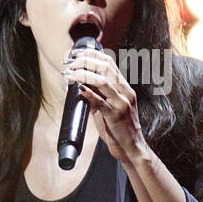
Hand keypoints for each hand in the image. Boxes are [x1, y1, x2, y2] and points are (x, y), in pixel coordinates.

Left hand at [63, 47, 145, 164]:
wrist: (132, 147)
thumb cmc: (119, 128)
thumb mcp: (109, 107)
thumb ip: (98, 96)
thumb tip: (80, 87)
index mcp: (124, 88)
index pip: (109, 63)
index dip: (92, 55)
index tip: (76, 54)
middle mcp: (125, 92)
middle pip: (106, 67)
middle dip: (85, 61)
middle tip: (70, 63)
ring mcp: (121, 103)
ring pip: (103, 81)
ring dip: (84, 75)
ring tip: (70, 74)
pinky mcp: (116, 116)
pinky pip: (101, 102)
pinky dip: (88, 94)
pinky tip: (79, 89)